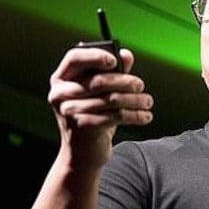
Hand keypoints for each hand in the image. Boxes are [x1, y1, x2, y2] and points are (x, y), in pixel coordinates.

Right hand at [47, 46, 153, 167]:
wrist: (83, 153)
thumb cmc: (93, 117)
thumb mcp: (100, 94)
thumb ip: (112, 72)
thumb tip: (126, 55)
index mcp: (61, 79)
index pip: (74, 57)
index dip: (95, 55)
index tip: (116, 60)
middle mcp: (60, 94)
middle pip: (98, 81)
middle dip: (125, 81)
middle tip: (140, 85)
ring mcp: (69, 111)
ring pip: (111, 99)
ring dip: (135, 100)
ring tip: (148, 102)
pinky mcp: (82, 127)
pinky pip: (115, 116)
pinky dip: (135, 115)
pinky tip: (145, 116)